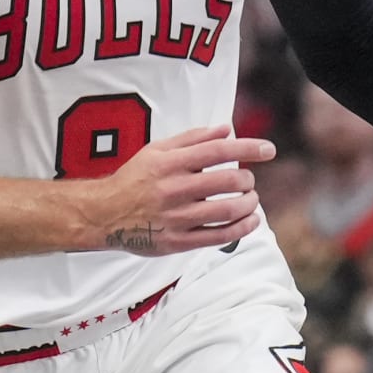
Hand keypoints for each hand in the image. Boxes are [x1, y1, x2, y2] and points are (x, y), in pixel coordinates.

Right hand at [83, 125, 275, 256]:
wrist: (104, 214)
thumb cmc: (134, 179)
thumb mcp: (157, 150)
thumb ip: (192, 139)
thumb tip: (227, 130)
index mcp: (170, 163)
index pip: (218, 151)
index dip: (248, 148)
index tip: (269, 150)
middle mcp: (174, 189)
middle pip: (227, 180)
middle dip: (247, 179)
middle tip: (248, 180)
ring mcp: (176, 218)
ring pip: (227, 210)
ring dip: (248, 203)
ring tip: (250, 199)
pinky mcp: (177, 242)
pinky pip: (218, 236)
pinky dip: (241, 228)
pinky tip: (250, 220)